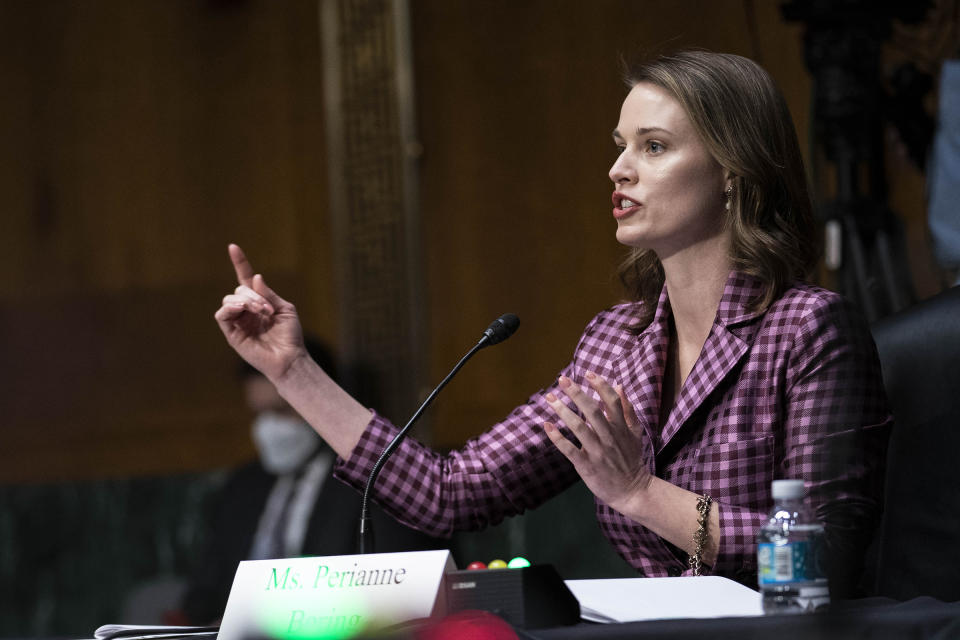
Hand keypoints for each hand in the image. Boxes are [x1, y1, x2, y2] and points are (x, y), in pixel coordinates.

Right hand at [214, 244, 306, 380]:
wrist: (289, 357)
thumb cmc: (290, 336)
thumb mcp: (285, 309)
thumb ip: (269, 294)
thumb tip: (255, 277)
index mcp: (259, 302)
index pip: (246, 280)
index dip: (240, 263)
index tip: (232, 247)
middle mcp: (246, 310)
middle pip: (239, 290)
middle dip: (254, 295)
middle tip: (268, 309)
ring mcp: (238, 321)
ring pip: (230, 300)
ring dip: (246, 301)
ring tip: (262, 312)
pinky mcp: (232, 334)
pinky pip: (222, 315)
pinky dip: (231, 308)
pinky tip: (243, 310)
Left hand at [543, 373, 651, 514]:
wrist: (632, 491)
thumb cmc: (631, 459)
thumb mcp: (635, 432)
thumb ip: (628, 410)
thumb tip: (619, 386)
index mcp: (621, 427)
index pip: (612, 401)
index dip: (600, 385)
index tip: (588, 373)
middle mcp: (609, 437)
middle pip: (593, 411)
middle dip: (576, 393)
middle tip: (562, 379)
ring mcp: (597, 452)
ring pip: (579, 428)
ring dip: (563, 411)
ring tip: (550, 398)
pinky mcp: (587, 466)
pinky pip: (570, 450)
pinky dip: (558, 438)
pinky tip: (547, 425)